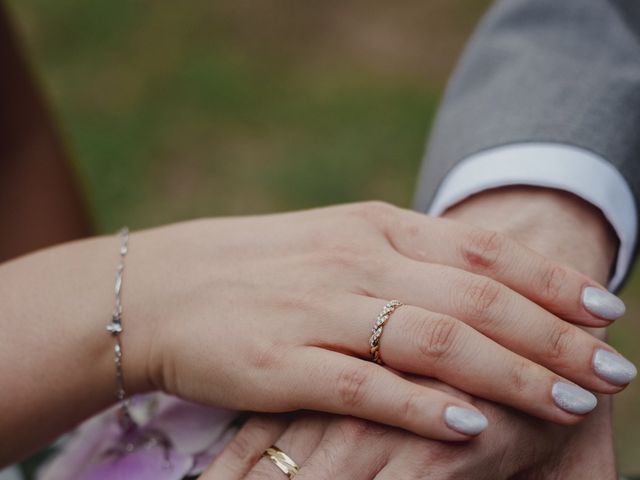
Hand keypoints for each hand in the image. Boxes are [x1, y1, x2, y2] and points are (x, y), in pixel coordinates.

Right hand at [202, 187, 620, 478]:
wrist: (167, 286)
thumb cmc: (262, 267)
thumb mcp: (340, 243)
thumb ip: (406, 258)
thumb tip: (480, 283)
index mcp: (373, 228)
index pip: (482, 251)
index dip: (550, 281)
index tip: (604, 310)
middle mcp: (356, 263)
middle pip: (476, 300)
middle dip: (554, 336)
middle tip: (613, 368)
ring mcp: (320, 312)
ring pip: (435, 341)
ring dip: (511, 371)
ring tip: (570, 399)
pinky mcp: (284, 363)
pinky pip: (366, 385)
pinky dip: (424, 404)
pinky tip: (474, 423)